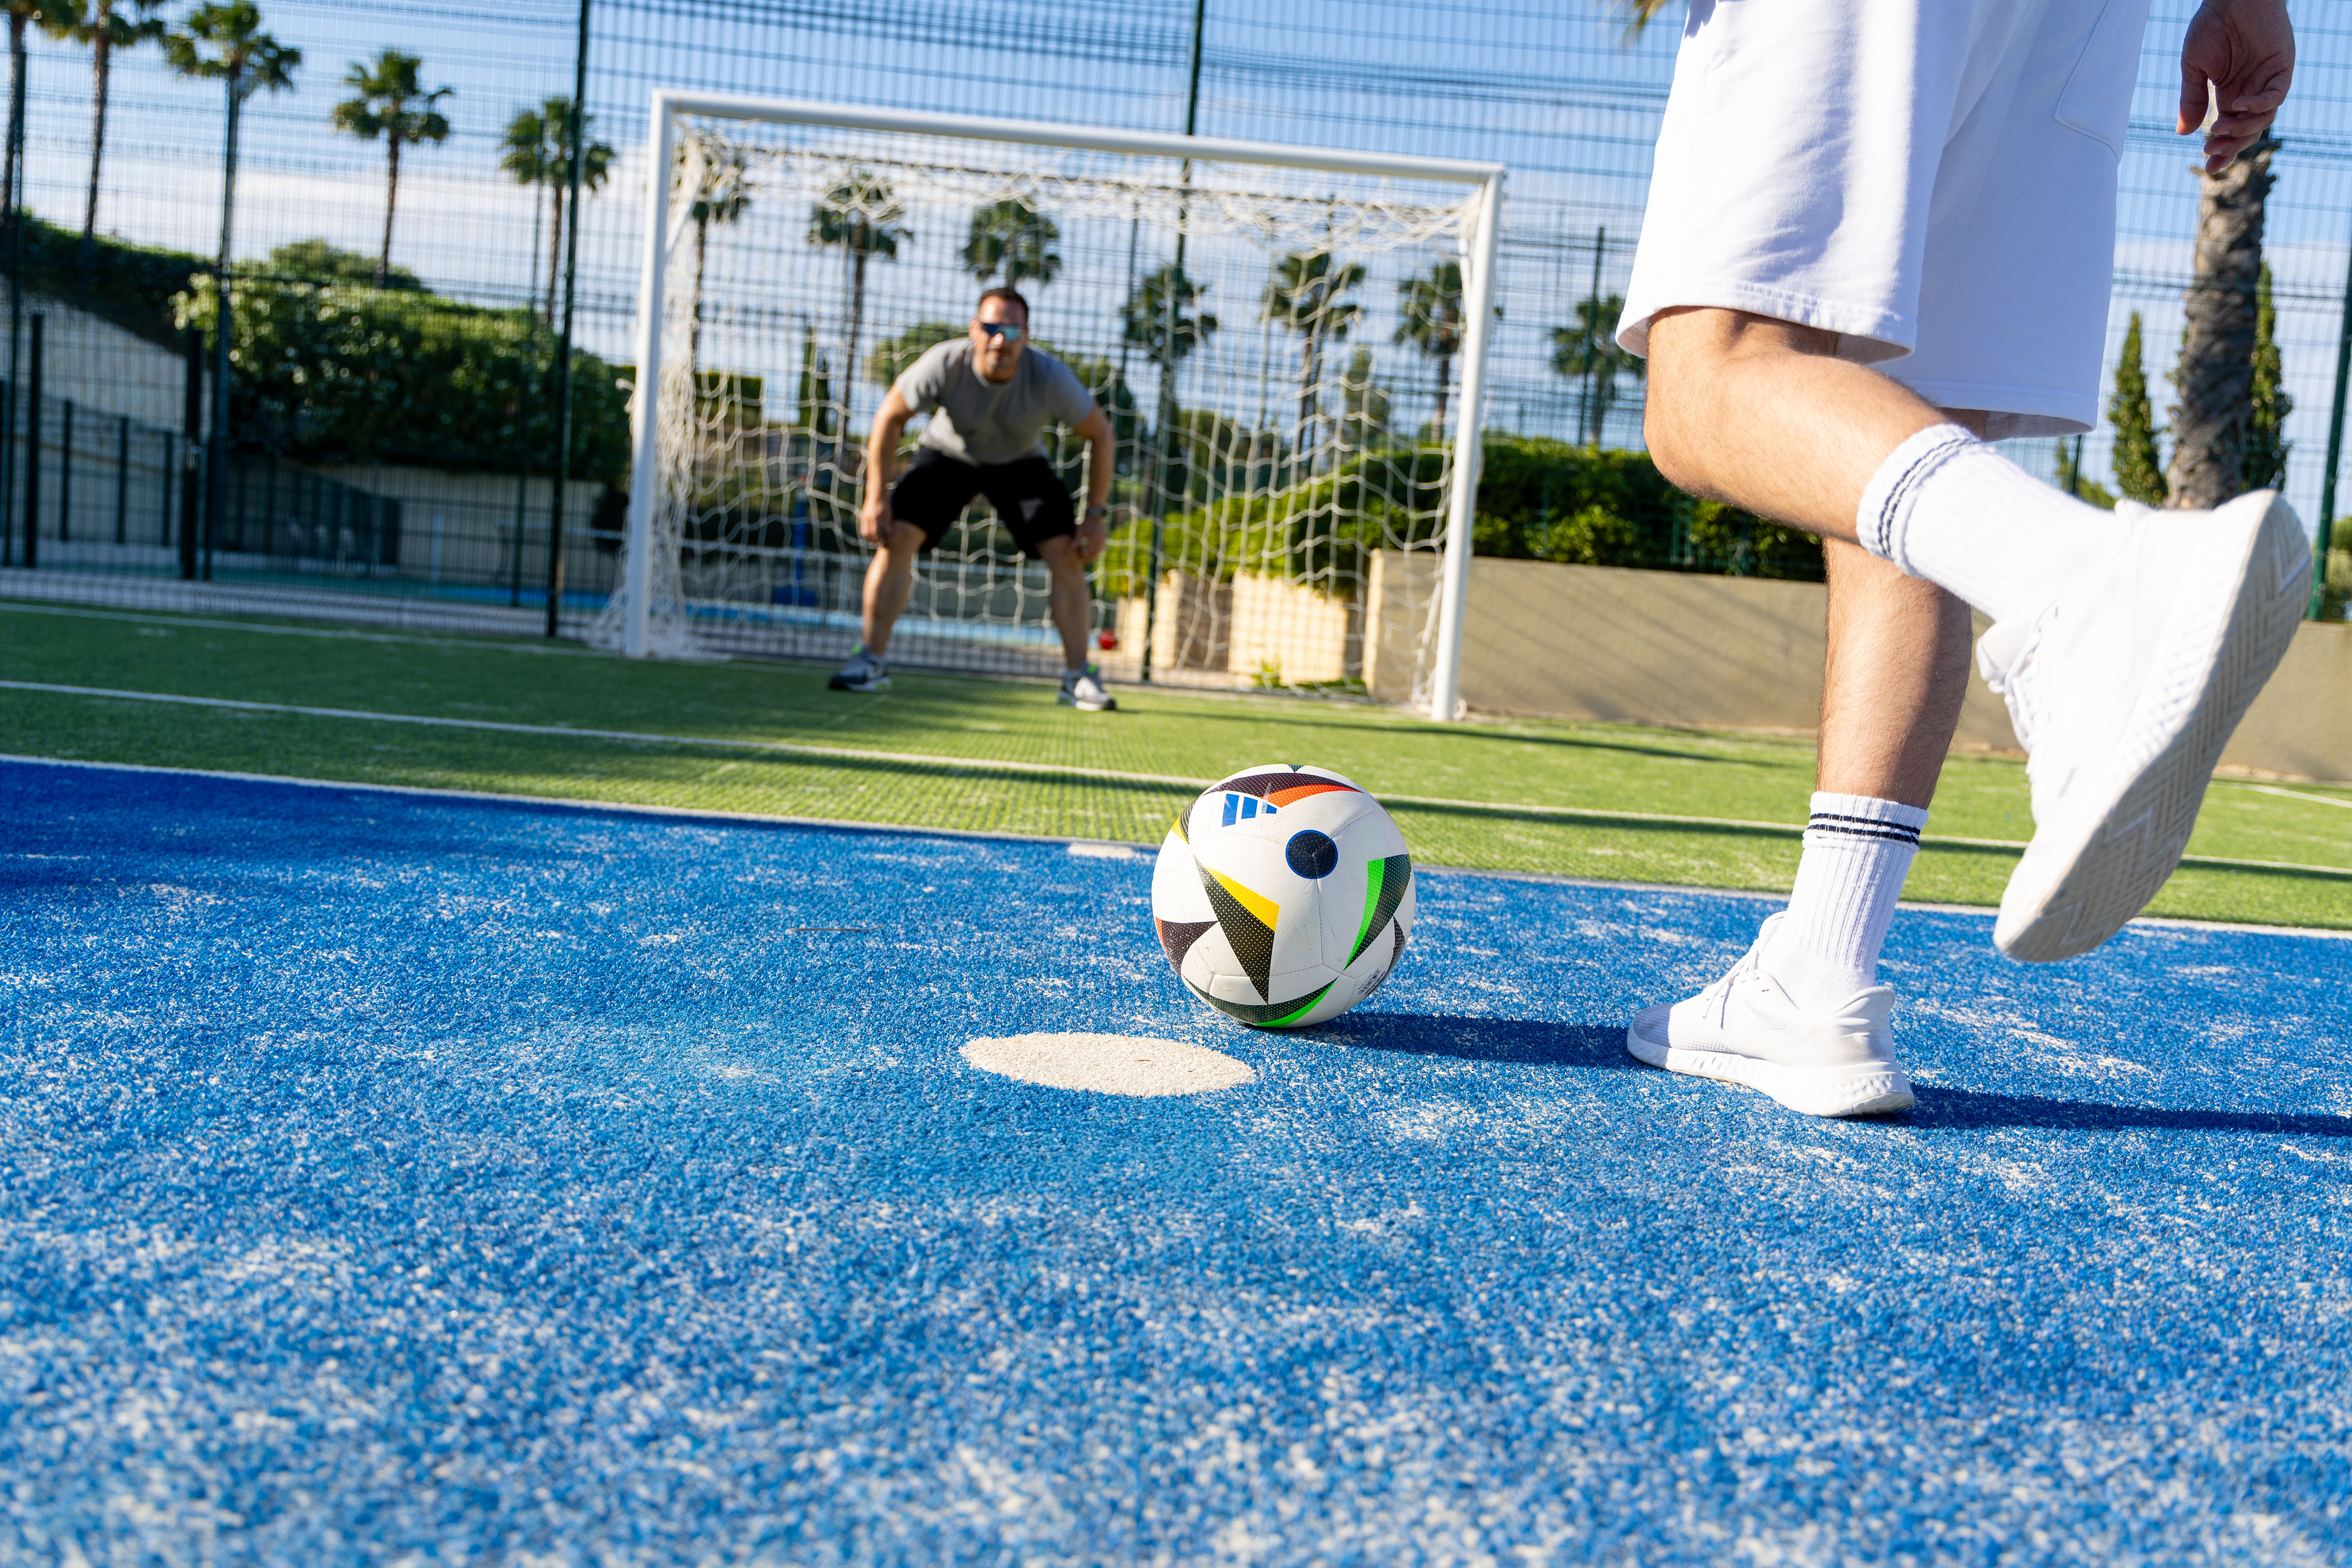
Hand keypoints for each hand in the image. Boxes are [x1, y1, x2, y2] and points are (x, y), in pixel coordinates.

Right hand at [859, 493, 890, 545]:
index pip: (875, 533)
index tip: (882, 542)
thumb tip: (889, 533)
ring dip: (867, 538)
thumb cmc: (885, 505)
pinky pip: (862, 527)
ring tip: (873, 541)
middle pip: (868, 534)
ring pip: (863, 532)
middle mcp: (868, 518)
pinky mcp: (862, 516)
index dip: (878, 539)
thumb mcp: (889, 513)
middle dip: (872, 541)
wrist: (876, 495)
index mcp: (875, 518)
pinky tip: (870, 535)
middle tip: (877, 544)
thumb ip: (888, 524)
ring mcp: (864, 517)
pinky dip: (865, 533)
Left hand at [1073, 515, 1106, 564]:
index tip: (1082, 559)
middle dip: (1091, 558)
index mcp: (1092, 537)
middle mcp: (1099, 538)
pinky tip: (1092, 553)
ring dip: (1094, 556)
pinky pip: (1102, 547)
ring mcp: (1103, 538)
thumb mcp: (1080, 530)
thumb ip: (1077, 539)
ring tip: (1089, 558)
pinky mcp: (1104, 537)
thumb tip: (1072, 548)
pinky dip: (1097, 551)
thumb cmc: (1085, 522)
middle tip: (1085, 561)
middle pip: (1095, 552)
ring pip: (1100, 551)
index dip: (1086, 557)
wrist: (1095, 515)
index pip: (1090, 551)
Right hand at [2180, 0, 2293, 174]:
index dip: (2223, 150)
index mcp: (2230, 93)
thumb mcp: (2194, 69)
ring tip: (2220, 127)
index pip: (2231, 129)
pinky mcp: (2282, 67)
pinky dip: (2260, 106)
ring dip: (2242, 128)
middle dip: (2231, 145)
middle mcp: (2251, 90)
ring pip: (2264, 118)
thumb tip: (2184, 133)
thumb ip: (2191, 100)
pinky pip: (2276, 96)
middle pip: (2249, 130)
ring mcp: (2268, 80)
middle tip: (2210, 150)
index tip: (2209, 167)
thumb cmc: (2210, 26)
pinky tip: (2239, 105)